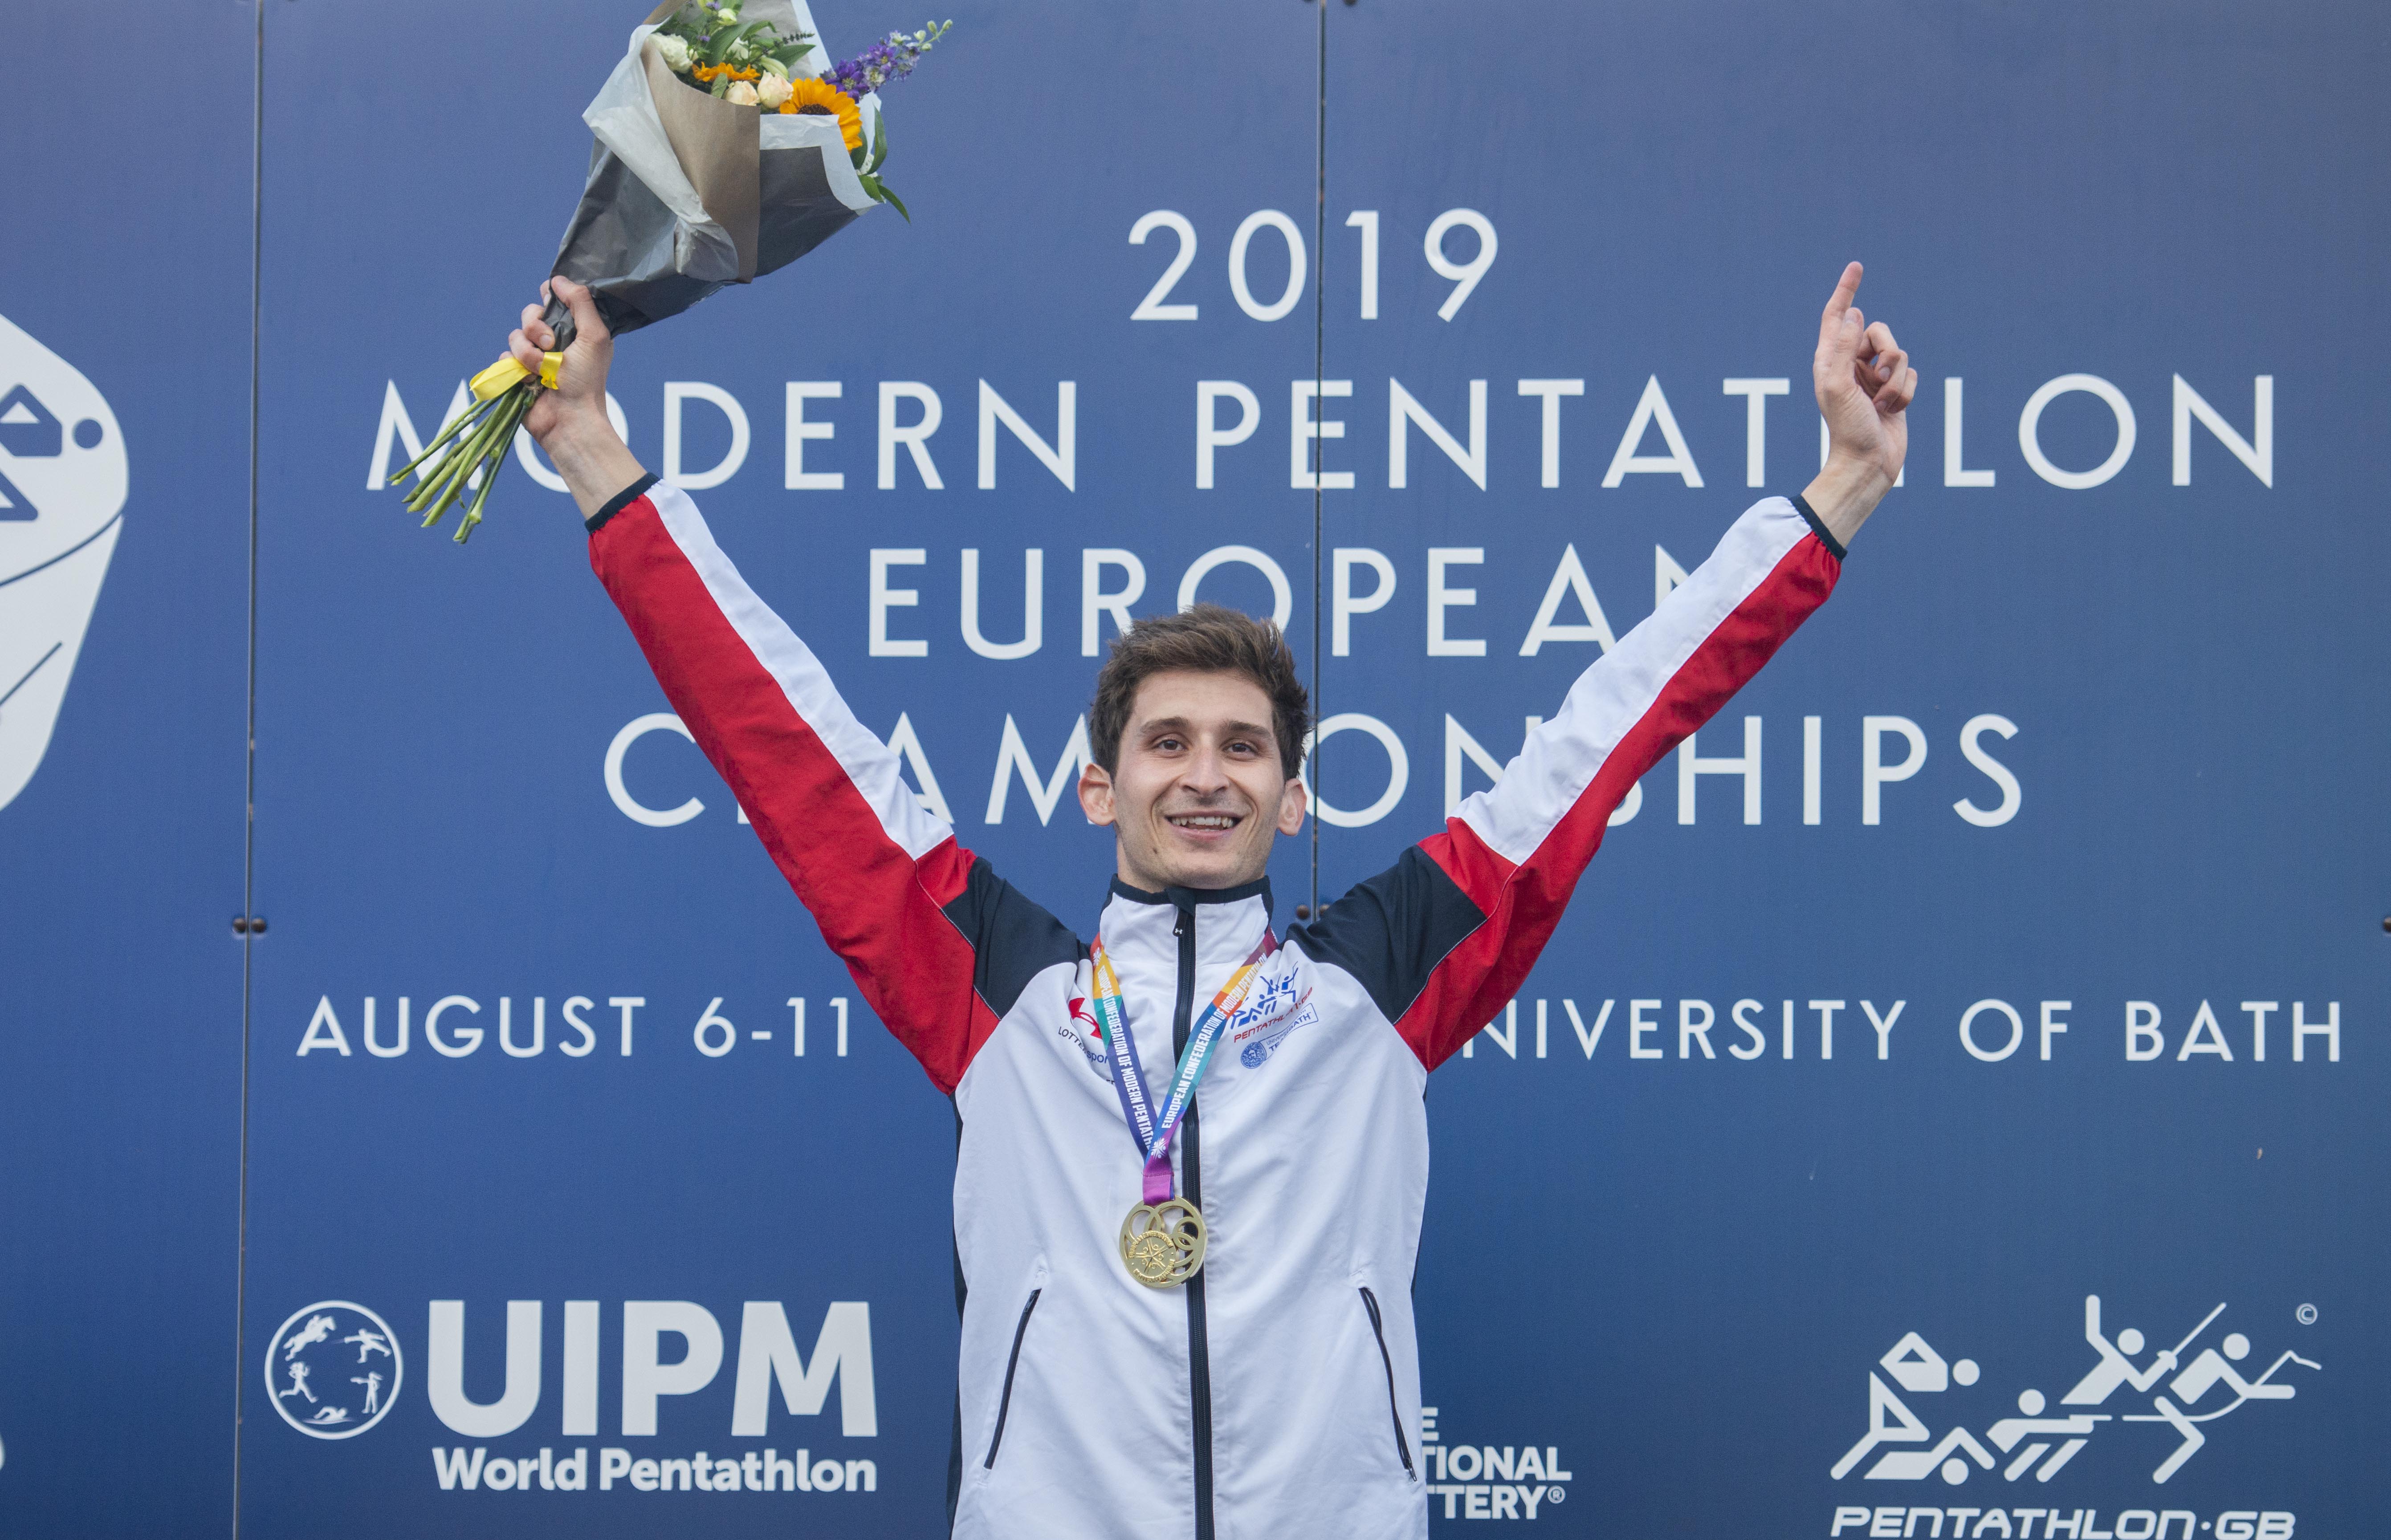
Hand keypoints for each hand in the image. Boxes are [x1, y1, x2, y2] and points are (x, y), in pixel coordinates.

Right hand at [507, 277, 644, 518]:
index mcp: (574, 330)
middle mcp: (553, 342)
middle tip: (550, 344)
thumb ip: (581, 303)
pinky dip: (514, 366)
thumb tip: (557, 279)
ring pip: (515, 335)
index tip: (549, 298)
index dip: (549, 296)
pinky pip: (503, 357)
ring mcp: (533, 358)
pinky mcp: (516, 374)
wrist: (569, 418)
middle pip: (530, 313)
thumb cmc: (587, 381)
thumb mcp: (595, 336)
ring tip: (542, 370)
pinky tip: (529, 379)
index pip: (555, 300)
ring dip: (527, 351)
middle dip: (536, 326)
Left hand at [1801, 261, 1915, 546]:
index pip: (1838, 317)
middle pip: (1878, 332)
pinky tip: (1892, 411)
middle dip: (1886, 354)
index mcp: (1830, 360)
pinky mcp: (1894, 391)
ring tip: (1882, 404)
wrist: (1868, 463)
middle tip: (1875, 382)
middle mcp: (1851, 365)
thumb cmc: (1847, 428)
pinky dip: (1906, 393)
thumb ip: (1844, 347)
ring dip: (1896, 381)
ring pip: (1900, 354)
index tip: (1856, 267)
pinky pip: (1912, 375)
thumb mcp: (1839, 385)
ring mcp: (1874, 378)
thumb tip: (1854, 314)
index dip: (1846, 291)